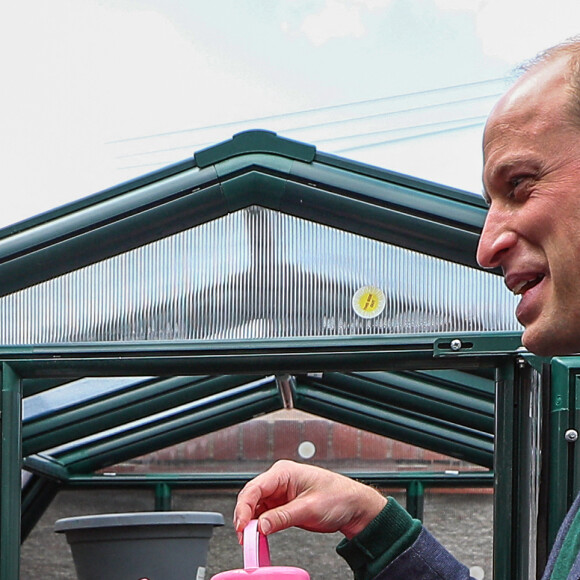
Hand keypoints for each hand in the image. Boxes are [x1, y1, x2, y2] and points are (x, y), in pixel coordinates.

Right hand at [234, 460, 386, 541]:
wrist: (353, 506)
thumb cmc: (338, 497)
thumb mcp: (310, 508)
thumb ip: (283, 517)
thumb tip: (260, 526)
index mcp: (284, 472)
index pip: (255, 487)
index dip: (244, 507)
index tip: (241, 526)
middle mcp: (280, 480)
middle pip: (251, 497)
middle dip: (244, 517)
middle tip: (244, 538)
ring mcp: (280, 492)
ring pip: (255, 506)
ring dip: (251, 523)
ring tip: (250, 540)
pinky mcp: (283, 504)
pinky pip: (264, 514)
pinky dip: (259, 525)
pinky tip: (259, 536)